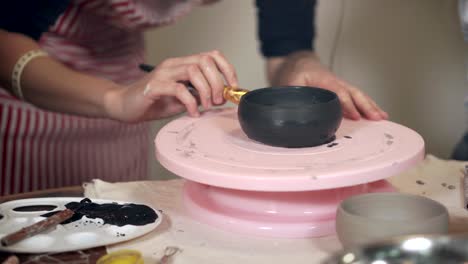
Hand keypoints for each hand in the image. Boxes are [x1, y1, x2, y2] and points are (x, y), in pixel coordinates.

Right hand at [104, 50, 237, 121]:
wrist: (123, 106)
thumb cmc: (152, 102)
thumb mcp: (182, 99)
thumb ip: (198, 95)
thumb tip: (220, 98)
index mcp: (182, 64)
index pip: (211, 55)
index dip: (227, 69)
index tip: (232, 87)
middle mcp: (174, 64)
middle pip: (205, 61)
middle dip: (218, 82)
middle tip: (218, 100)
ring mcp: (163, 73)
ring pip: (194, 71)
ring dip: (206, 90)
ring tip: (206, 106)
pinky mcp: (154, 86)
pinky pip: (179, 89)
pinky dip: (191, 102)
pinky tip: (192, 112)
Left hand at [266, 51, 387, 119]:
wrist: (295, 62)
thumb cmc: (293, 71)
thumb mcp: (288, 82)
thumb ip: (293, 95)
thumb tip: (295, 111)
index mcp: (324, 79)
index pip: (339, 92)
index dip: (347, 105)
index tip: (356, 116)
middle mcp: (336, 82)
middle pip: (354, 93)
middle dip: (367, 106)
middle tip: (377, 118)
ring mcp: (339, 86)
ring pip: (358, 95)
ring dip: (370, 106)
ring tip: (382, 117)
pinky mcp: (339, 91)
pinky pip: (355, 98)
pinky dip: (366, 106)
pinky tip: (374, 114)